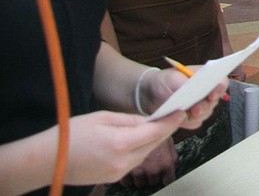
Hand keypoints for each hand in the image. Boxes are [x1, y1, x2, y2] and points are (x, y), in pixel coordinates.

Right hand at [66, 111, 183, 186]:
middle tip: (173, 116)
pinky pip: (134, 161)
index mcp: (120, 143)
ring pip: (145, 154)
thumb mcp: (102, 118)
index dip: (170, 121)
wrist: (46, 161)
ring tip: (157, 126)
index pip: (155, 132)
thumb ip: (129, 120)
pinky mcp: (113, 178)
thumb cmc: (70, 134)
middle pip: (153, 144)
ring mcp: (118, 173)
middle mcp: (122, 162)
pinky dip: (139, 150)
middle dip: (164, 130)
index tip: (181, 112)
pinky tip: (138, 140)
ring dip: (152, 140)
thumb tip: (149, 121)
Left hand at [144, 67, 227, 129]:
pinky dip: (187, 123)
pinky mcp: (193, 118)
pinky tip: (178, 120)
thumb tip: (194, 88)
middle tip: (195, 110)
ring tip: (184, 115)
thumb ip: (184, 82)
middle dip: (205, 106)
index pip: (221, 82)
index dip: (220, 88)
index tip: (212, 95)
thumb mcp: (172, 77)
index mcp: (206, 77)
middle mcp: (207, 92)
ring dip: (196, 116)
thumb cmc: (165, 81)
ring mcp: (201, 105)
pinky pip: (195, 123)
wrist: (152, 93)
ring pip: (206, 114)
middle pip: (215, 101)